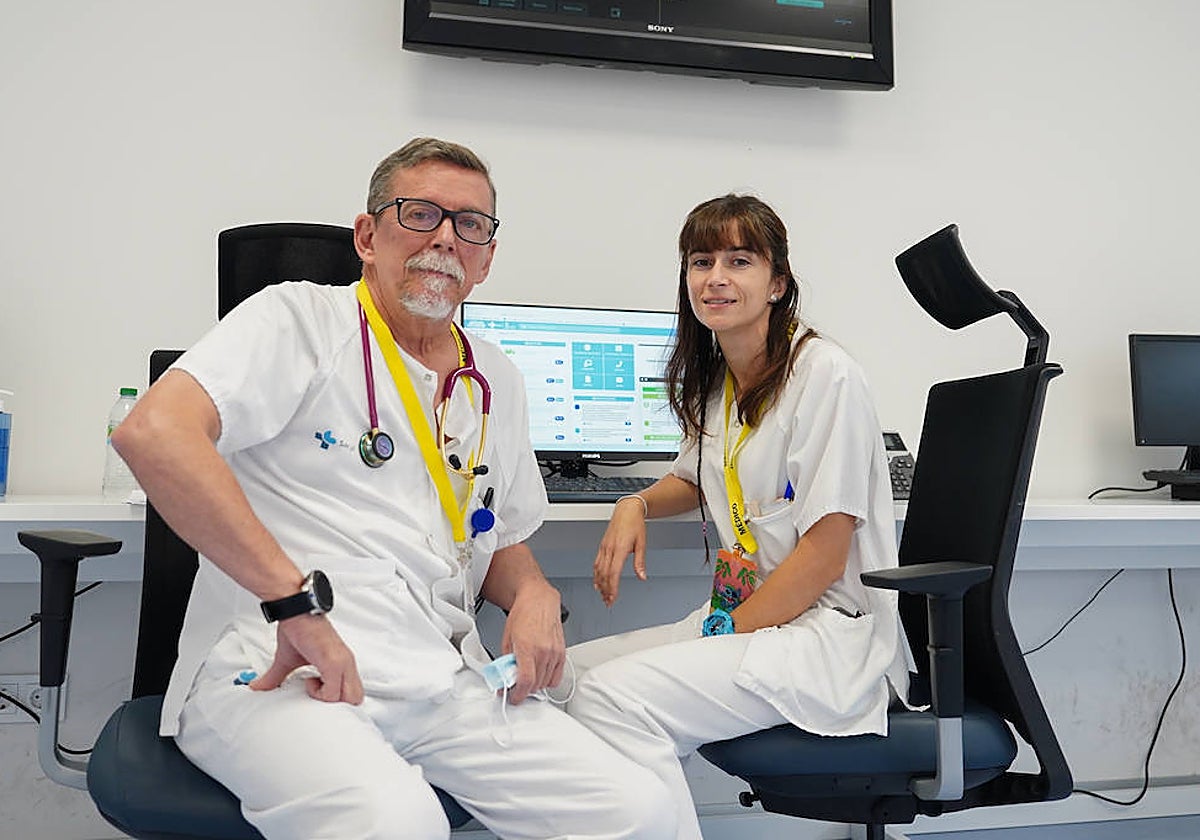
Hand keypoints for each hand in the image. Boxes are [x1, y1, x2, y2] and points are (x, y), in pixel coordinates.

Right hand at [251, 613, 363, 703]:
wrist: (295, 609)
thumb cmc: (297, 628)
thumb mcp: (287, 659)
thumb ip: (276, 677)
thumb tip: (258, 687)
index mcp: (341, 663)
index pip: (353, 692)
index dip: (338, 700)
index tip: (318, 698)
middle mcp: (346, 663)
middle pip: (356, 698)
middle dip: (335, 704)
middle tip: (316, 695)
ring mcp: (342, 663)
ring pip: (349, 697)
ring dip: (327, 700)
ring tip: (310, 684)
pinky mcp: (333, 662)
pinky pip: (334, 691)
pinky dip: (320, 693)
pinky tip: (308, 680)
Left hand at [500, 582, 564, 704]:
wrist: (539, 601)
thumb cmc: (522, 615)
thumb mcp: (506, 638)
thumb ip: (506, 660)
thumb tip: (505, 676)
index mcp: (527, 647)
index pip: (525, 681)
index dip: (517, 695)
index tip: (512, 697)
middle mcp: (543, 651)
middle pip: (535, 685)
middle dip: (523, 690)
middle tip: (515, 686)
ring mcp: (554, 653)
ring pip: (545, 683)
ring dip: (535, 685)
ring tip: (527, 677)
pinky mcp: (562, 653)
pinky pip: (556, 677)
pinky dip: (547, 681)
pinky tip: (540, 675)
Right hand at [592, 497, 647, 606]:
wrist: (627, 510)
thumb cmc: (635, 524)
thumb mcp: (641, 543)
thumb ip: (640, 562)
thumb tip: (642, 576)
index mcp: (620, 548)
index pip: (614, 573)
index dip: (612, 587)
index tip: (613, 598)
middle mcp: (609, 549)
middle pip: (604, 574)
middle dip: (606, 590)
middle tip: (608, 602)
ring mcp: (604, 547)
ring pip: (598, 570)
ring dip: (600, 584)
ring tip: (603, 596)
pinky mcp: (602, 546)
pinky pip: (596, 563)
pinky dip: (596, 575)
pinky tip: (597, 582)